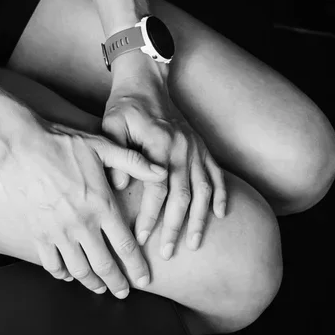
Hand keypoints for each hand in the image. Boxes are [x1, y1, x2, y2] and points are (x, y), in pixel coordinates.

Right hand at [0, 108, 166, 296]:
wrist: (19, 144)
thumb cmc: (61, 142)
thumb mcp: (101, 145)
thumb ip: (133, 161)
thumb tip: (162, 171)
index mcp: (101, 205)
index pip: (126, 246)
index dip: (137, 268)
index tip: (143, 280)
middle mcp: (82, 224)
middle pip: (104, 266)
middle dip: (117, 284)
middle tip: (123, 292)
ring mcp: (58, 231)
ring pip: (79, 270)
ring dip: (91, 283)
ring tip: (99, 288)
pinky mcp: (37, 233)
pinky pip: (52, 264)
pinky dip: (62, 274)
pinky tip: (68, 274)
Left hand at [101, 62, 226, 258]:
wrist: (146, 82)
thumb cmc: (125, 107)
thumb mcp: (112, 125)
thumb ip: (116, 154)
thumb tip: (117, 184)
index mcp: (159, 143)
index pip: (157, 187)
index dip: (150, 214)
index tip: (141, 237)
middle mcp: (182, 148)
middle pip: (183, 195)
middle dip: (175, 227)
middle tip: (167, 253)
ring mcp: (195, 148)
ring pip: (203, 190)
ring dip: (199, 218)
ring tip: (194, 244)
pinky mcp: (202, 147)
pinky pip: (217, 174)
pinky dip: (221, 195)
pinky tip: (221, 215)